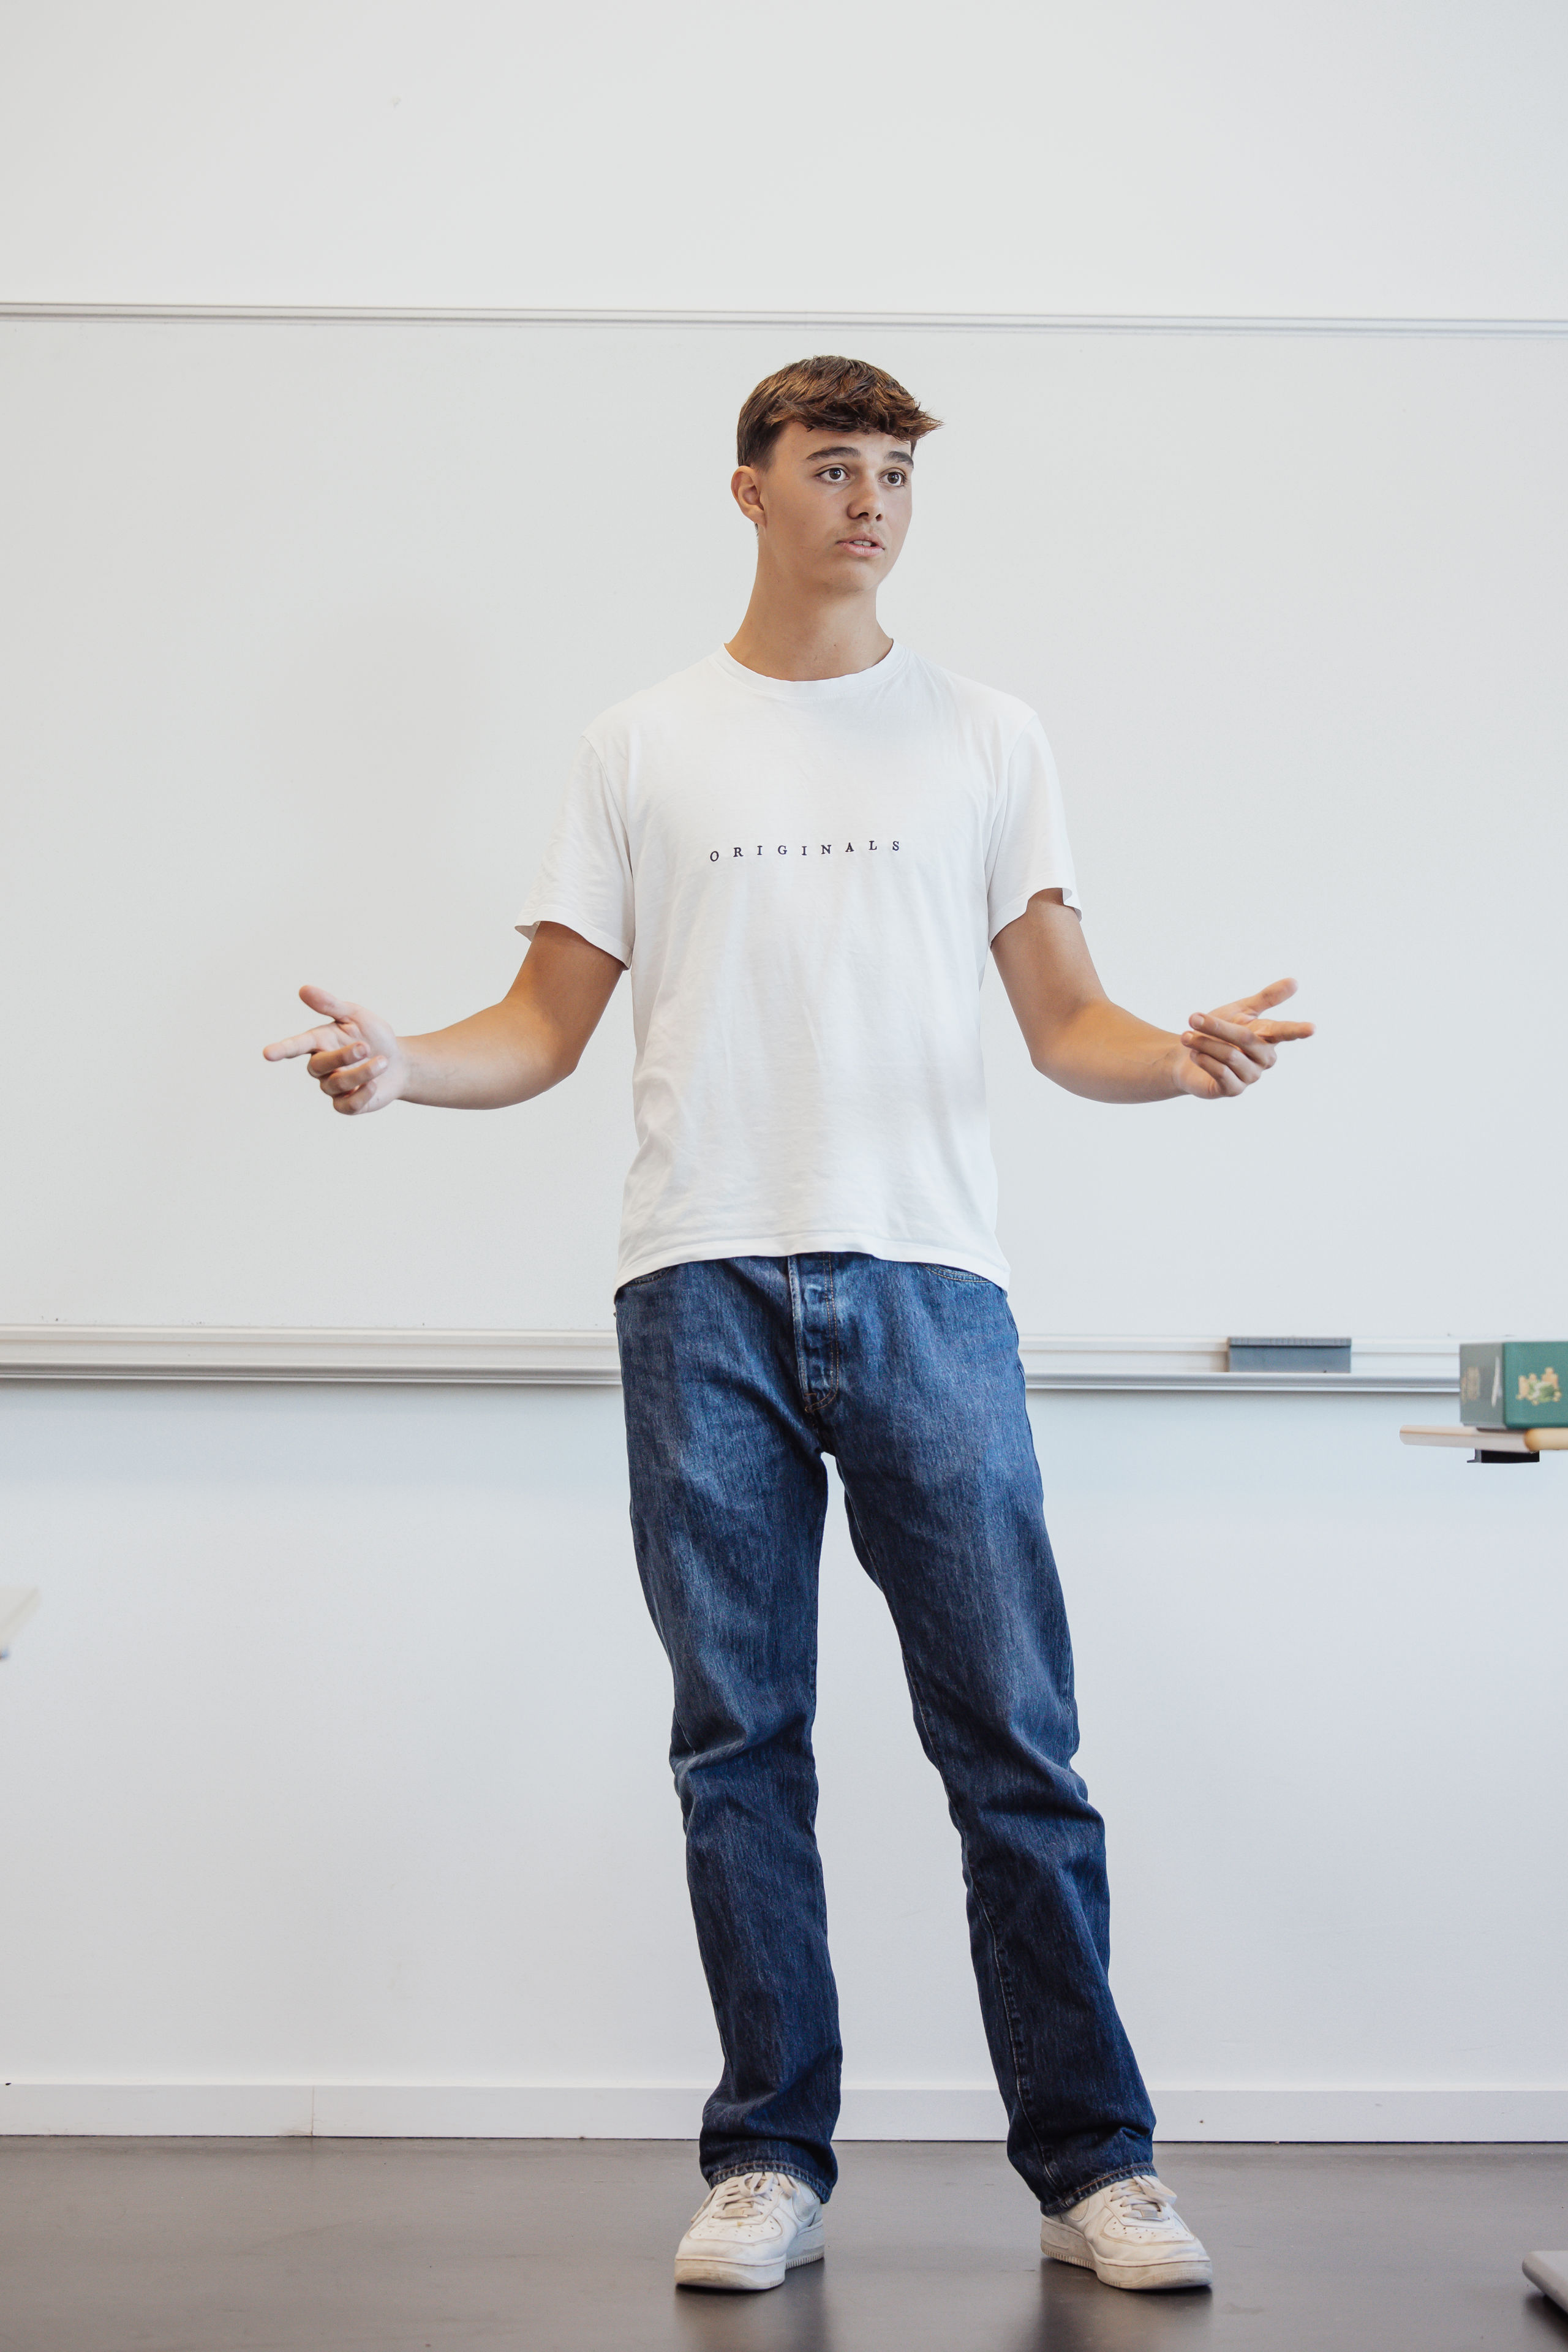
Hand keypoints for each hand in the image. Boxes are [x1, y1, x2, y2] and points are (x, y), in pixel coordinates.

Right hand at [262, 985, 405, 1114]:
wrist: (400, 1062)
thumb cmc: (374, 1036)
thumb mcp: (355, 1016)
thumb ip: (330, 1005)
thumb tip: (303, 989)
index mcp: (320, 1042)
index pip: (297, 1045)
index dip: (282, 1049)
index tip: (268, 1053)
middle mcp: (322, 1066)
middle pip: (320, 1065)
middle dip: (342, 1056)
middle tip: (364, 1046)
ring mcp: (333, 1087)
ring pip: (336, 1084)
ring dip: (362, 1072)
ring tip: (382, 1061)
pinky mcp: (347, 1104)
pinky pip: (348, 1105)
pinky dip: (363, 1094)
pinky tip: (376, 1083)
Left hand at [1171, 977, 1313, 1100]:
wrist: (1187, 1056)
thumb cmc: (1217, 1032)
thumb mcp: (1240, 1011)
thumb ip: (1266, 998)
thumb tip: (1295, 981)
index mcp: (1268, 1037)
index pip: (1285, 1032)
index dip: (1297, 1030)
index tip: (1312, 1028)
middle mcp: (1263, 1059)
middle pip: (1245, 1039)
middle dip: (1217, 1027)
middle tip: (1193, 1017)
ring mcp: (1251, 1076)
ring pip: (1230, 1056)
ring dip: (1204, 1043)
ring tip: (1186, 1035)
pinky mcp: (1233, 1090)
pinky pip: (1221, 1073)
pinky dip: (1205, 1060)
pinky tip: (1194, 1053)